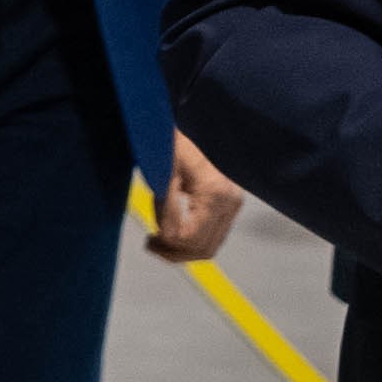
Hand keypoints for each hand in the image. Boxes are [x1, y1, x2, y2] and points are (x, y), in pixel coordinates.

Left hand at [144, 133, 244, 262]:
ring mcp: (233, 204)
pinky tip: (170, 233)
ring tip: (156, 242)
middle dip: (174, 253)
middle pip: (204, 249)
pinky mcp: (229, 205)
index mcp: (215, 193)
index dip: (169, 244)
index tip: (148, 238)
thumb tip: (168, 236)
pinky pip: (212, 236)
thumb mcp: (163, 173)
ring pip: (210, 247)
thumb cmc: (170, 143)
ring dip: (182, 251)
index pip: (193, 238)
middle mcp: (230, 201)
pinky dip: (191, 241)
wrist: (186, 128)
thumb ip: (167, 206)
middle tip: (149, 244)